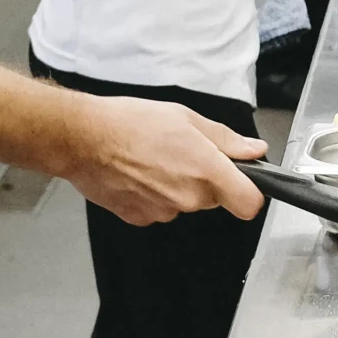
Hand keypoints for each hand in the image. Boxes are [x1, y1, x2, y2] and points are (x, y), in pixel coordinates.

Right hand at [66, 93, 266, 225]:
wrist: (83, 139)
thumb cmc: (131, 123)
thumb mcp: (186, 118)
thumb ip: (225, 139)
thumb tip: (254, 150)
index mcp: (206, 170)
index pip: (249, 204)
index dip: (250, 193)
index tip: (243, 182)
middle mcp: (188, 197)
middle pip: (214, 199)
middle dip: (206, 180)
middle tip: (184, 153)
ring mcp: (163, 212)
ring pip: (185, 203)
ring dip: (177, 186)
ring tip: (154, 159)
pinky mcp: (140, 219)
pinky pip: (160, 209)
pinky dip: (154, 195)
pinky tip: (139, 173)